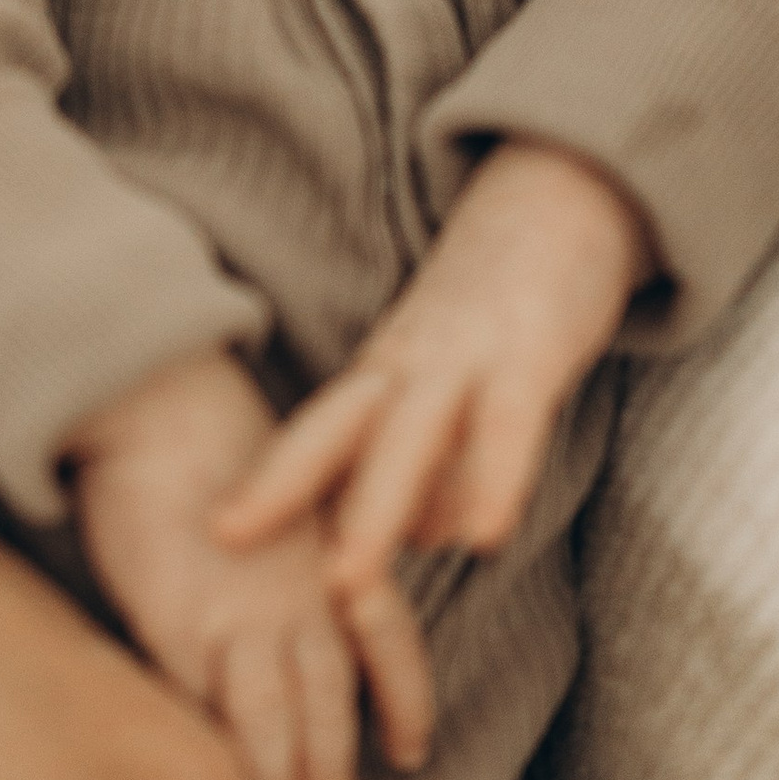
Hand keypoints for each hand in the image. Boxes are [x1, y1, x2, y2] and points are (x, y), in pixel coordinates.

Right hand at [65, 350, 434, 779]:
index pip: (387, 641)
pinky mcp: (181, 626)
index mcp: (333, 556)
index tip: (410, 752)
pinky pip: (204, 713)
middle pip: (331, 703)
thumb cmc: (208, 443)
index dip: (403, 701)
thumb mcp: (283, 494)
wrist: (157, 407)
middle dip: (337, 776)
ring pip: (276, 723)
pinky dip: (214, 766)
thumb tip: (305, 601)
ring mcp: (243, 615)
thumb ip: (296, 555)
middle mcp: (302, 594)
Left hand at [215, 141, 653, 602]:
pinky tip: (484, 537)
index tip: (214, 533)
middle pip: (334, 428)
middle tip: (226, 541)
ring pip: (407, 435)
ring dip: (374, 509)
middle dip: (280, 486)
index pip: (312, 434)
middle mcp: (408, 362)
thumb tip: (424, 537)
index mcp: (383, 372)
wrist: (564, 195)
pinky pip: (510, 421)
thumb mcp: (453, 381)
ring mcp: (465, 353)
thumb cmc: (502, 310)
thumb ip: (438, 455)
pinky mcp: (533, 349)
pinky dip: (495, 477)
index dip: (263, 481)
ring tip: (348, 584)